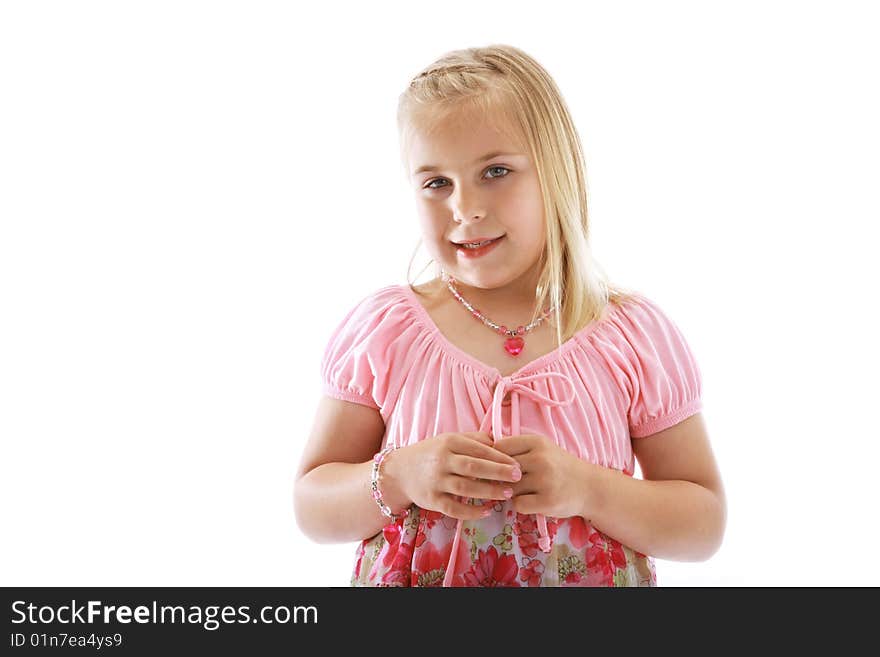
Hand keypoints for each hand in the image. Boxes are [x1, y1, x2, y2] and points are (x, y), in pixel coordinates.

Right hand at [386, 432, 522, 520]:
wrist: (400, 471)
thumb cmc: (432, 453)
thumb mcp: (449, 440)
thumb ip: (474, 440)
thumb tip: (501, 442)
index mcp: (449, 442)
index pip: (478, 449)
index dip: (499, 457)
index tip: (517, 464)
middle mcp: (441, 461)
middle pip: (473, 467)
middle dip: (498, 473)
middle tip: (518, 477)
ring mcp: (435, 481)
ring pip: (465, 488)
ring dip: (489, 492)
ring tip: (507, 494)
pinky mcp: (431, 500)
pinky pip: (454, 508)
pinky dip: (471, 512)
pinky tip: (487, 511)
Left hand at [492, 433, 593, 518]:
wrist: (589, 487)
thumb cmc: (559, 467)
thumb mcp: (542, 449)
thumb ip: (517, 449)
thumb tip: (482, 453)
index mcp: (537, 442)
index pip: (499, 447)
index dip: (493, 458)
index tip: (495, 465)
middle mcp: (541, 459)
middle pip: (502, 469)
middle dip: (499, 477)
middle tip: (505, 482)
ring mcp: (545, 481)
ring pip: (509, 488)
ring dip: (511, 492)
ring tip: (523, 491)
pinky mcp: (548, 501)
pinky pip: (518, 504)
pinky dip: (521, 505)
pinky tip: (531, 501)